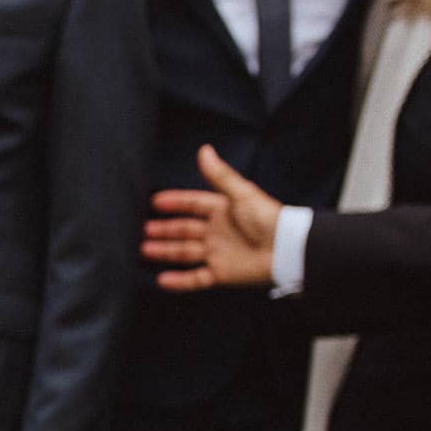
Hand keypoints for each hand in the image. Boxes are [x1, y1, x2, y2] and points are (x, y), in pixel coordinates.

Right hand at [141, 144, 282, 291]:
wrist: (286, 248)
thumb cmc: (267, 218)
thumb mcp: (241, 193)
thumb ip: (219, 175)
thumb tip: (204, 150)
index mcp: (223, 211)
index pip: (193, 205)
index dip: (176, 202)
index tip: (155, 201)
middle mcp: (217, 232)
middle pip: (185, 231)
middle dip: (164, 230)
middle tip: (143, 230)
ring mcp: (218, 254)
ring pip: (185, 252)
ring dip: (165, 251)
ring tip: (144, 250)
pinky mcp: (221, 274)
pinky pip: (195, 278)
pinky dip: (179, 281)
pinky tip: (161, 279)